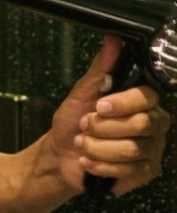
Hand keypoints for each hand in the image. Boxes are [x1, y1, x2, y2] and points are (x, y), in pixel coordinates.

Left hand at [49, 35, 171, 195]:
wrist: (59, 155)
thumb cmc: (71, 124)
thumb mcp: (80, 94)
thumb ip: (99, 69)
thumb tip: (113, 40)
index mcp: (141, 101)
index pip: (147, 96)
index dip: (121, 103)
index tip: (98, 106)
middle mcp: (153, 123)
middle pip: (141, 124)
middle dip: (103, 128)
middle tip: (84, 126)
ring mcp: (152, 148)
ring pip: (132, 150)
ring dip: (97, 147)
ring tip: (82, 144)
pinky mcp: (144, 171)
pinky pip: (129, 171)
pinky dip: (100, 165)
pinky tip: (88, 161)